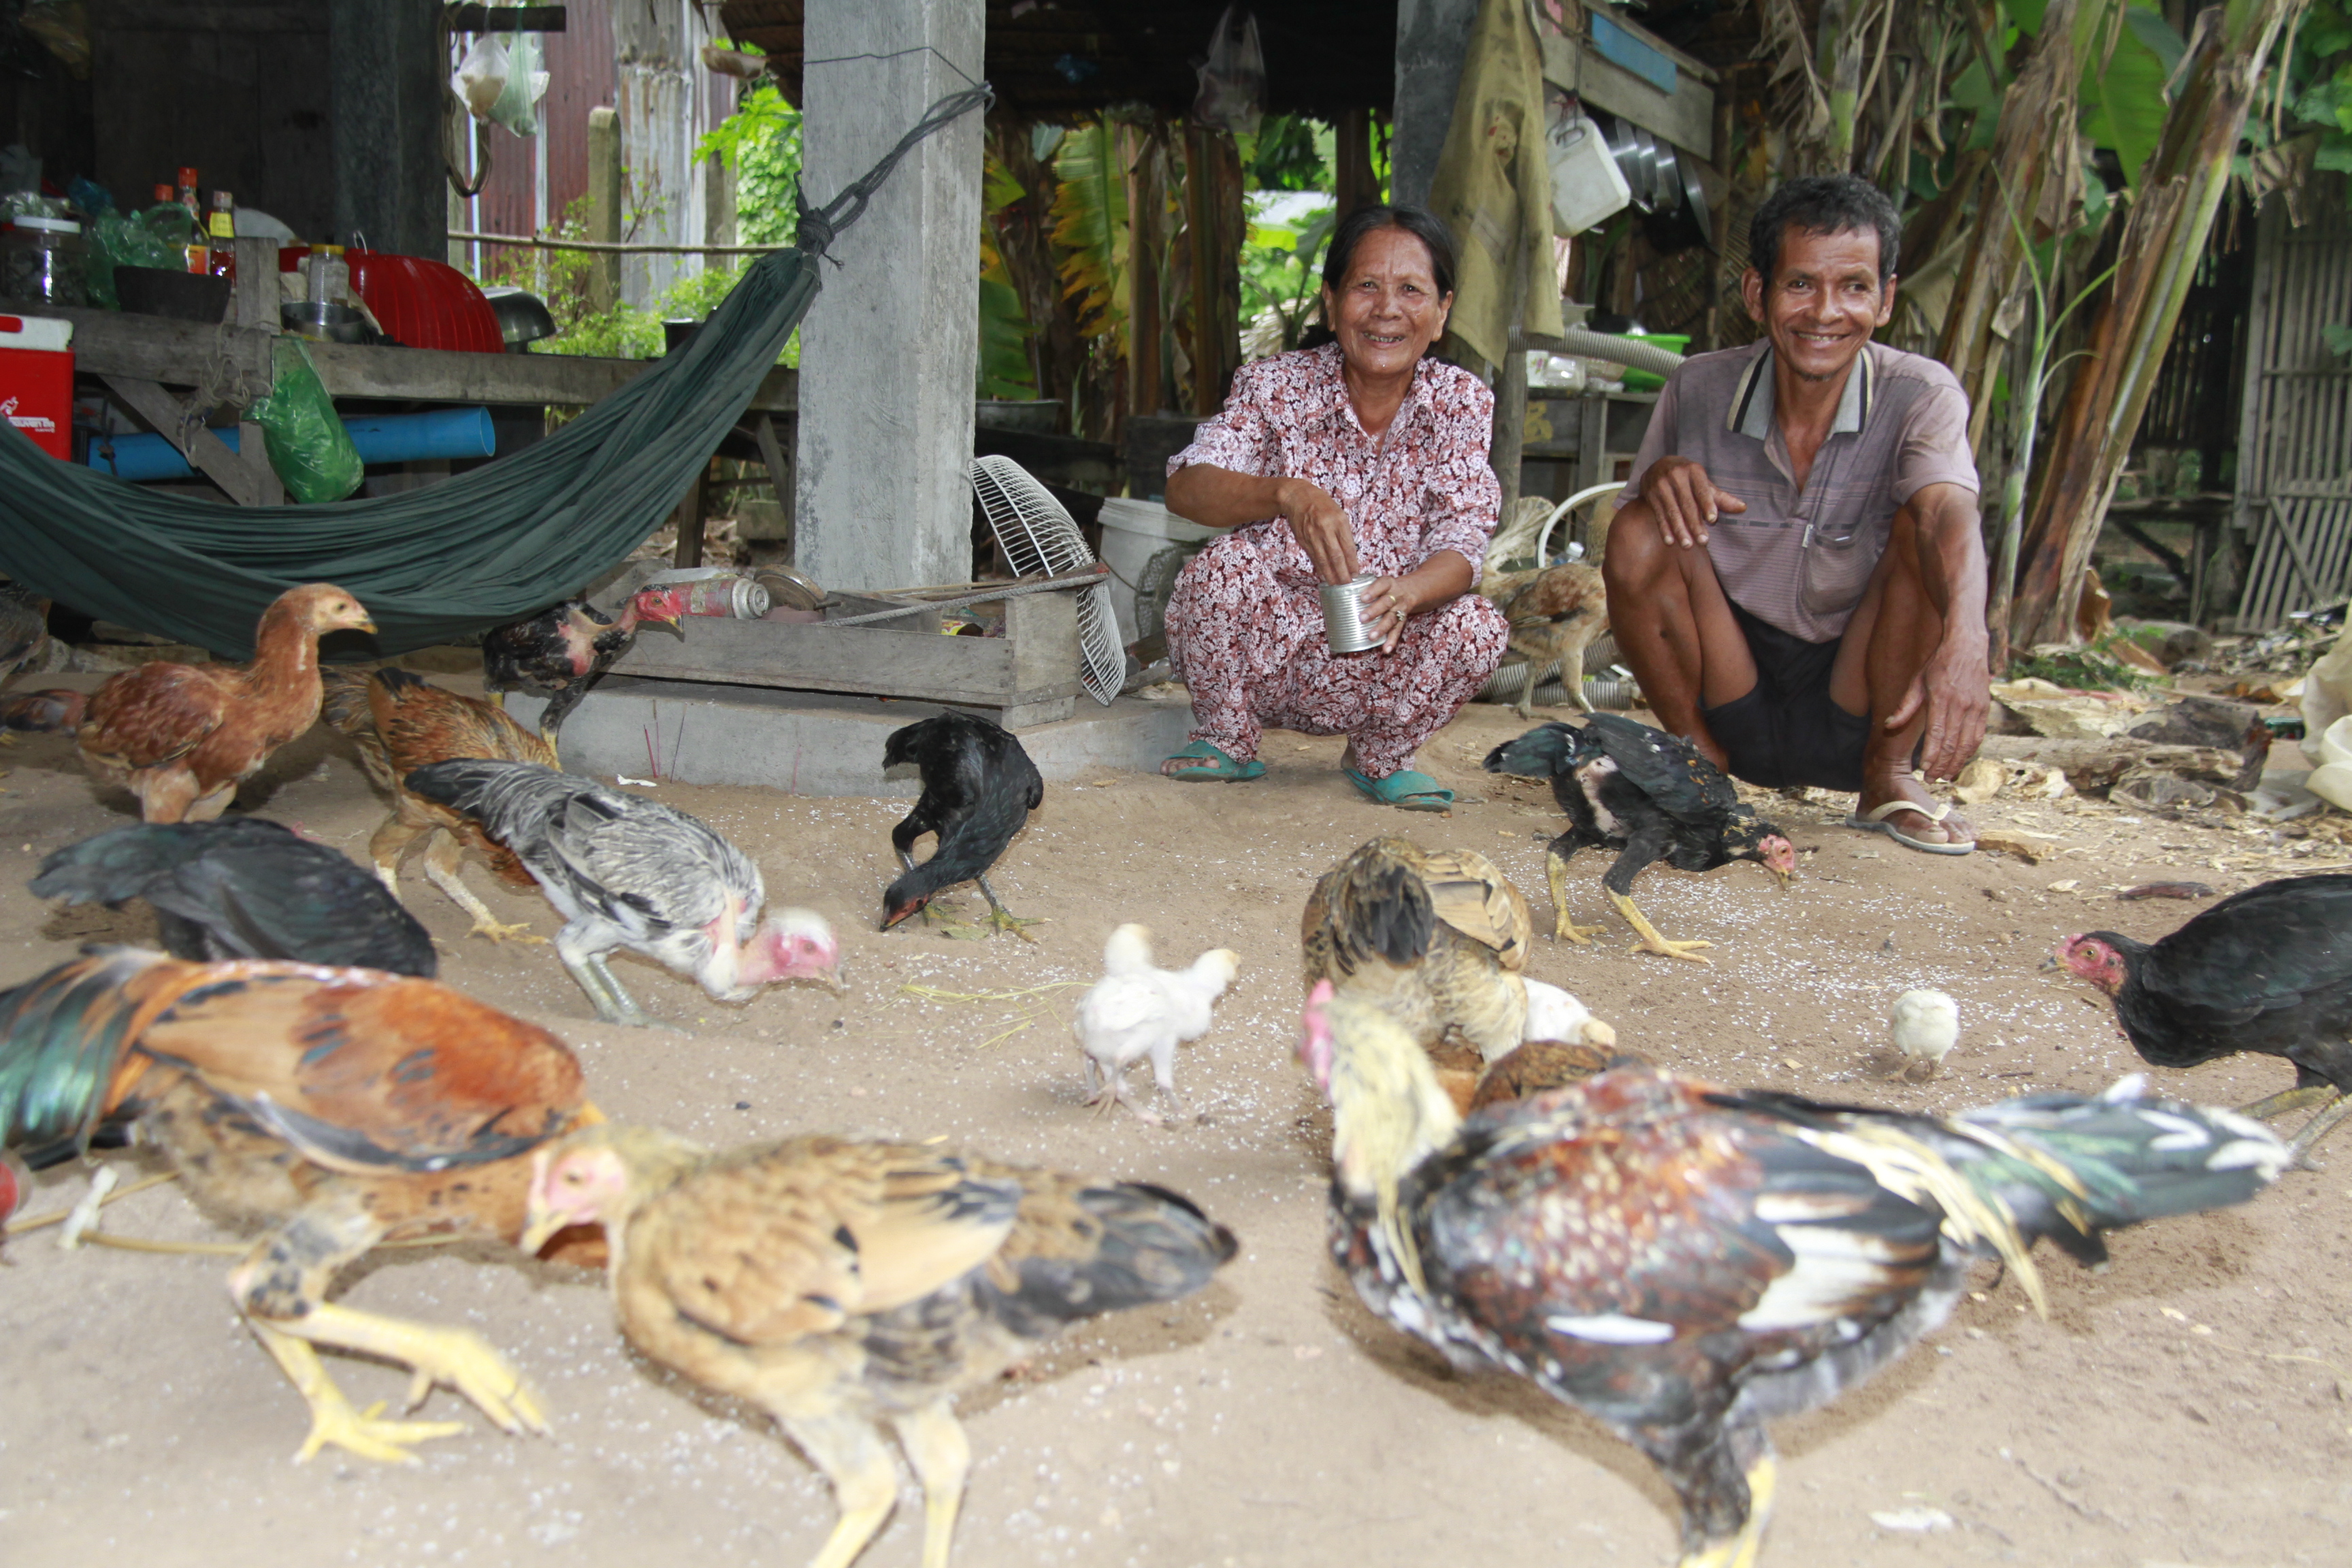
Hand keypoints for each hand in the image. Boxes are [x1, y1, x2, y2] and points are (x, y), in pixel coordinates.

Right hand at [1275, 477, 1359, 583]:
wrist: (1297, 497)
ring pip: (1323, 560)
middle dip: (1342, 573)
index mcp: (1339, 521)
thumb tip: (1349, 554)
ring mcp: (1313, 536)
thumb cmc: (1321, 504)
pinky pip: (1313, 557)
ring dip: (1330, 574)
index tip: (1356, 573)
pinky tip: (1324, 575)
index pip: (1348, 547)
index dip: (1352, 563)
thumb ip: (1343, 532)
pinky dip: (1319, 567)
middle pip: (1336, 556)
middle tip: (1347, 584)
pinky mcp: (1303, 540)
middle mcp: (1326, 529)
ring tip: (1336, 584)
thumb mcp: (1338, 513)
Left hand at [1361, 576, 1415, 652]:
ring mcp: (1400, 608)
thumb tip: (1340, 593)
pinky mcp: (1403, 620)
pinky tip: (1386, 649)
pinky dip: (1392, 641)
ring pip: (1392, 618)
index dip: (1373, 591)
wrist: (1410, 590)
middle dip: (1374, 611)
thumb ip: (1364, 586)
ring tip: (1371, 636)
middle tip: (1362, 618)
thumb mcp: (1379, 582)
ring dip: (1381, 628)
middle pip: (1386, 603)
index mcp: (1388, 583)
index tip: (1362, 598)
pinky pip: (1398, 631)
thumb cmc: (1386, 587)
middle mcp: (1396, 595)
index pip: (1382, 584)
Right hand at [1638, 455, 1744, 547]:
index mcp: (1693, 471)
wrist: (1658, 466)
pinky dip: (1664, 529)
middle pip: (1687, 504)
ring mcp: (1661, 485)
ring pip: (1672, 512)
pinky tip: (1670, 542)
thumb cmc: (1687, 478)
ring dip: (1680, 530)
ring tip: (1688, 546)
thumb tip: (1743, 508)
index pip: (1702, 490)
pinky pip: (1659, 515)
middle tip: (1704, 541)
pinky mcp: (1650, 495)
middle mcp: (1676, 476)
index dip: (1707, 505)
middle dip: (1695, 524)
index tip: (1713, 520)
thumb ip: (1720, 498)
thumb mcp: (1702, 483)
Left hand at [1886, 630, 1990, 780]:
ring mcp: (1976, 707)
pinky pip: (1979, 735)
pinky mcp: (1985, 708)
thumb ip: (1905, 706)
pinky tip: (1961, 761)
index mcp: (1942, 698)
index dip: (1932, 753)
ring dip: (1957, 762)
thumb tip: (1889, 725)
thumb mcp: (1917, 681)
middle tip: (1933, 779)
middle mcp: (1961, 705)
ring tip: (1946, 776)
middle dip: (1943, 764)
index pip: (1937, 733)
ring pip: (1968, 743)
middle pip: (1953, 743)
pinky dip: (1970, 751)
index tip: (1925, 769)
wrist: (1968, 645)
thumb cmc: (1938, 664)